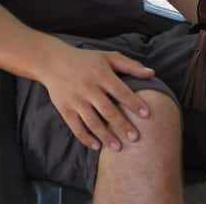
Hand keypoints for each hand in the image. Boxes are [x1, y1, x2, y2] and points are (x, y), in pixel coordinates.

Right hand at [39, 43, 155, 150]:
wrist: (53, 62)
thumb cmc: (87, 60)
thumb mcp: (108, 57)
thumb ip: (131, 65)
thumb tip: (152, 73)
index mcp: (101, 74)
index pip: (121, 91)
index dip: (134, 103)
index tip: (147, 115)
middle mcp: (88, 88)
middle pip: (108, 110)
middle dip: (122, 125)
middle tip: (135, 138)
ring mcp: (75, 100)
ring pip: (92, 122)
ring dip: (106, 136)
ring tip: (118, 148)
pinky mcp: (64, 109)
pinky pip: (76, 127)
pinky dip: (86, 138)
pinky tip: (97, 146)